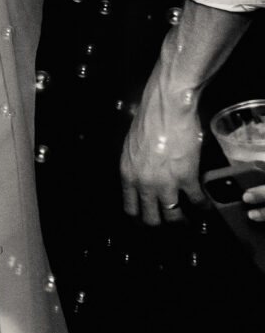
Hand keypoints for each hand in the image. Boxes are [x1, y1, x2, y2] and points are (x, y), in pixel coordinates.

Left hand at [120, 69, 207, 225]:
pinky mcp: (187, 177)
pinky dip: (202, 206)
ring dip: (181, 221)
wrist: (166, 108)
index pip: (130, 208)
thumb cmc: (148, 121)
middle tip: (169, 223)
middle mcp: (143, 183)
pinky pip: (196, 201)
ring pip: (172, 216)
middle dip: (160, 224)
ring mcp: (165, 183)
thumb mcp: (131, 148)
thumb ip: (135, 167)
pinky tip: (205, 206)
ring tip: (187, 220)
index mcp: (127, 175)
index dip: (140, 217)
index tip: (148, 219)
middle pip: (149, 218)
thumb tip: (142, 177)